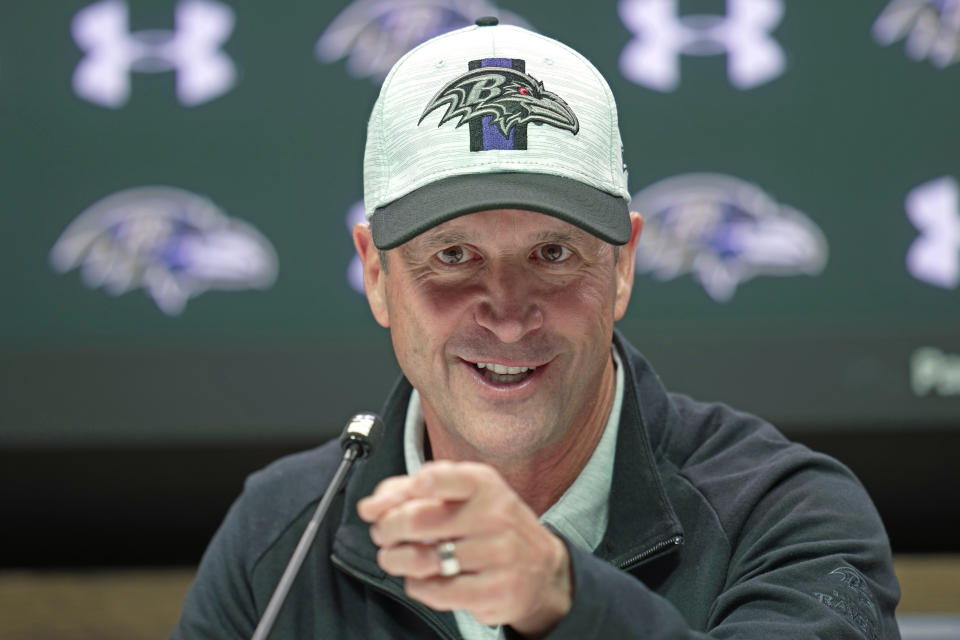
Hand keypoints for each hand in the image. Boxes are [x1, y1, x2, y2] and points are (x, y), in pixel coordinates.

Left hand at [356, 461, 572, 635]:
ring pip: (422, 559)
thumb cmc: (489, 526)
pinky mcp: (494, 590)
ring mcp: (498, 554)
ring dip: (396, 560)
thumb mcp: (461, 495)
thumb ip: (411, 492)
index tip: (387, 504)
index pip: (434, 478)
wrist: (541, 569)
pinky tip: (423, 578)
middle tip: (383, 534)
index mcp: (482, 483)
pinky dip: (417, 586)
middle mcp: (494, 514)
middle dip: (387, 529)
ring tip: (396, 558)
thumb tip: (370, 507)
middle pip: (416, 520)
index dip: (399, 492)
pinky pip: (435, 591)